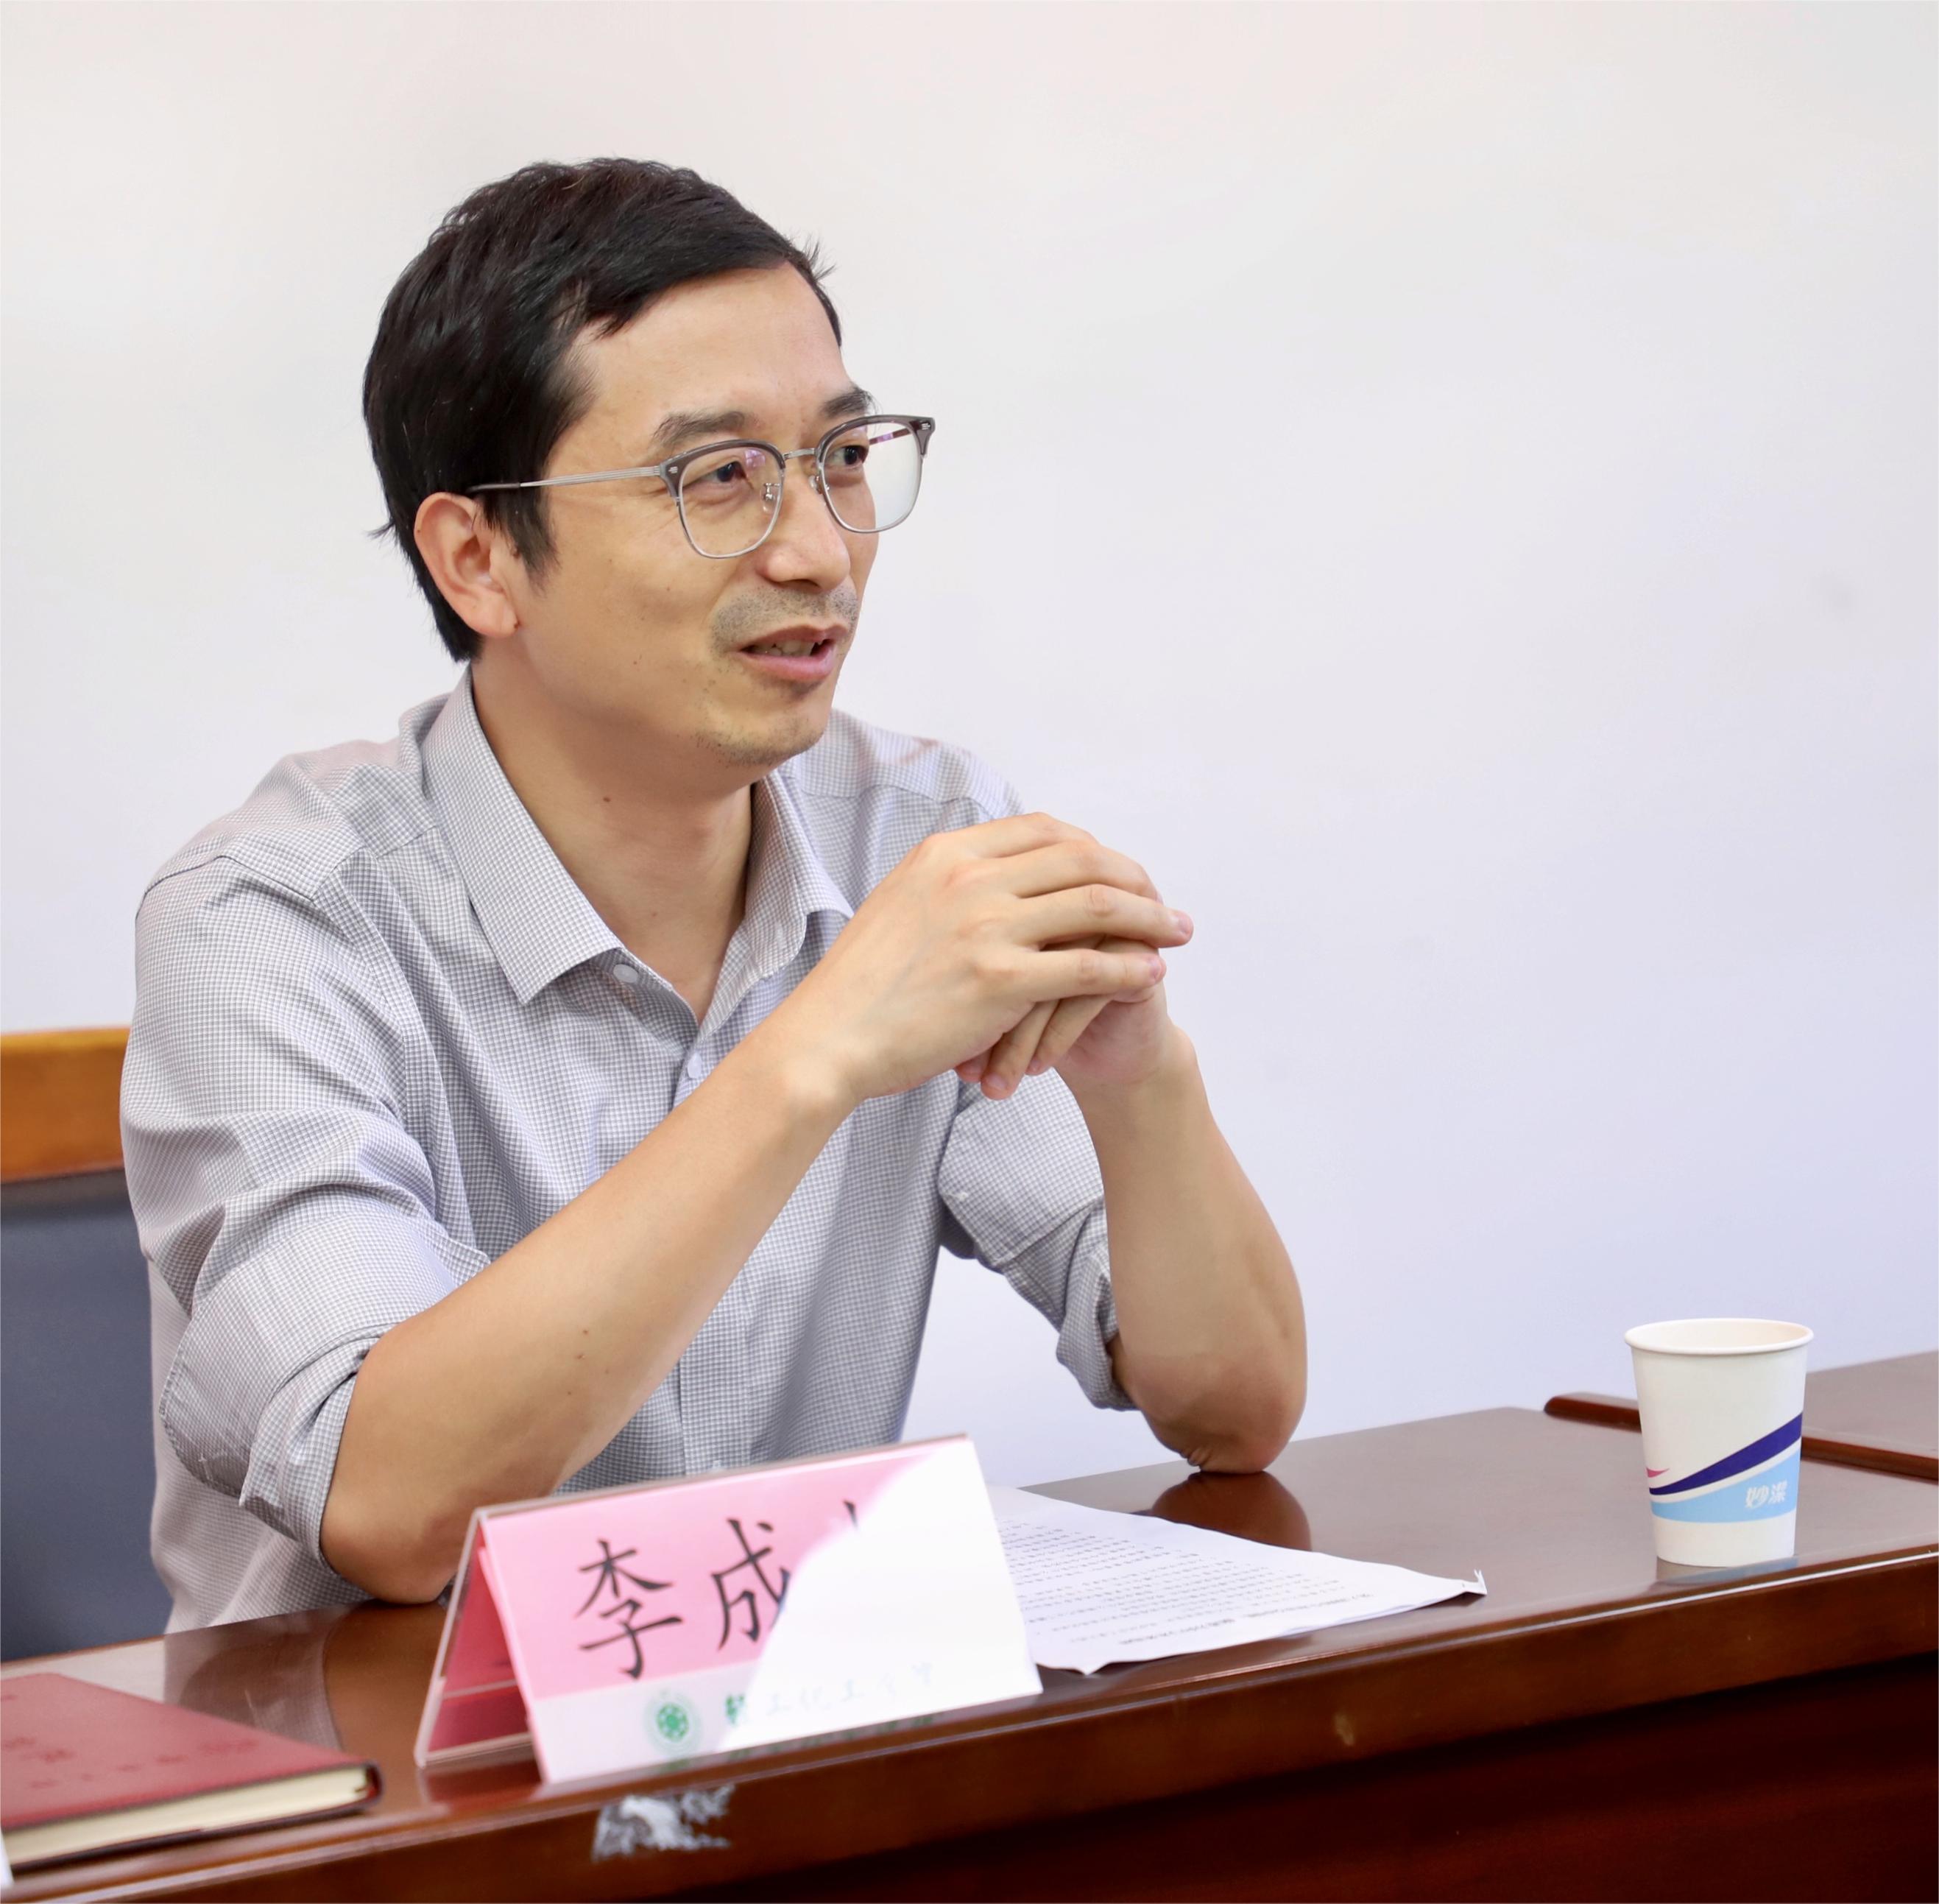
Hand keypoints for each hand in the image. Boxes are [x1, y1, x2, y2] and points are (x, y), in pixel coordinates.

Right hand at [760, 812, 1191, 1108]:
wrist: (827, 1039)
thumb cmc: (861, 988)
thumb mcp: (900, 906)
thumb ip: (949, 885)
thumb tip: (995, 874)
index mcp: (946, 855)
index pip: (1045, 830)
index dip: (1095, 848)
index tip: (1121, 871)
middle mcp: (969, 879)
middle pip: (1081, 859)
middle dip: (1135, 878)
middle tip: (1165, 902)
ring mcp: (985, 927)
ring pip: (1096, 906)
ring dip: (1149, 918)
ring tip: (1177, 934)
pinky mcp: (998, 980)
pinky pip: (1086, 965)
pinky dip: (1128, 968)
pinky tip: (1150, 975)